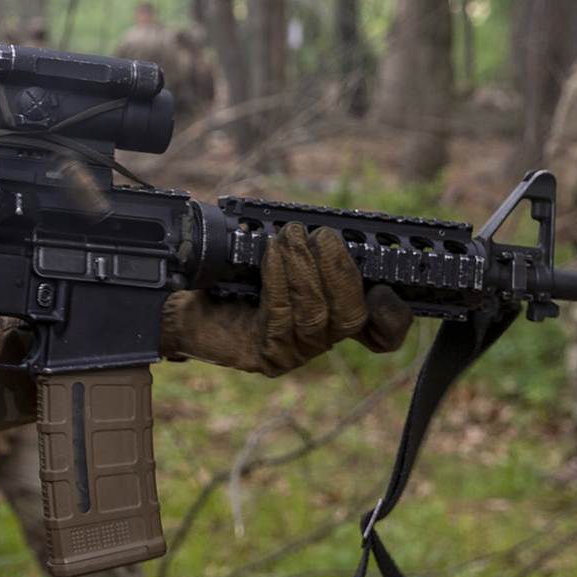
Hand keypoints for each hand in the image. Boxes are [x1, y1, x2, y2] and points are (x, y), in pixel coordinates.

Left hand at [159, 223, 413, 376]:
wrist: (184, 305)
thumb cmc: (233, 276)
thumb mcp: (278, 258)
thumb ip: (310, 248)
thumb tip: (329, 222)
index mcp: (334, 318)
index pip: (381, 333)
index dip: (392, 315)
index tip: (383, 286)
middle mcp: (320, 341)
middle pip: (352, 318)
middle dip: (341, 271)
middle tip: (322, 236)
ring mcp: (293, 352)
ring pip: (316, 314)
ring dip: (305, 267)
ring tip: (291, 235)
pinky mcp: (264, 354)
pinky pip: (281, 314)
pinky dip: (280, 278)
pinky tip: (271, 253)